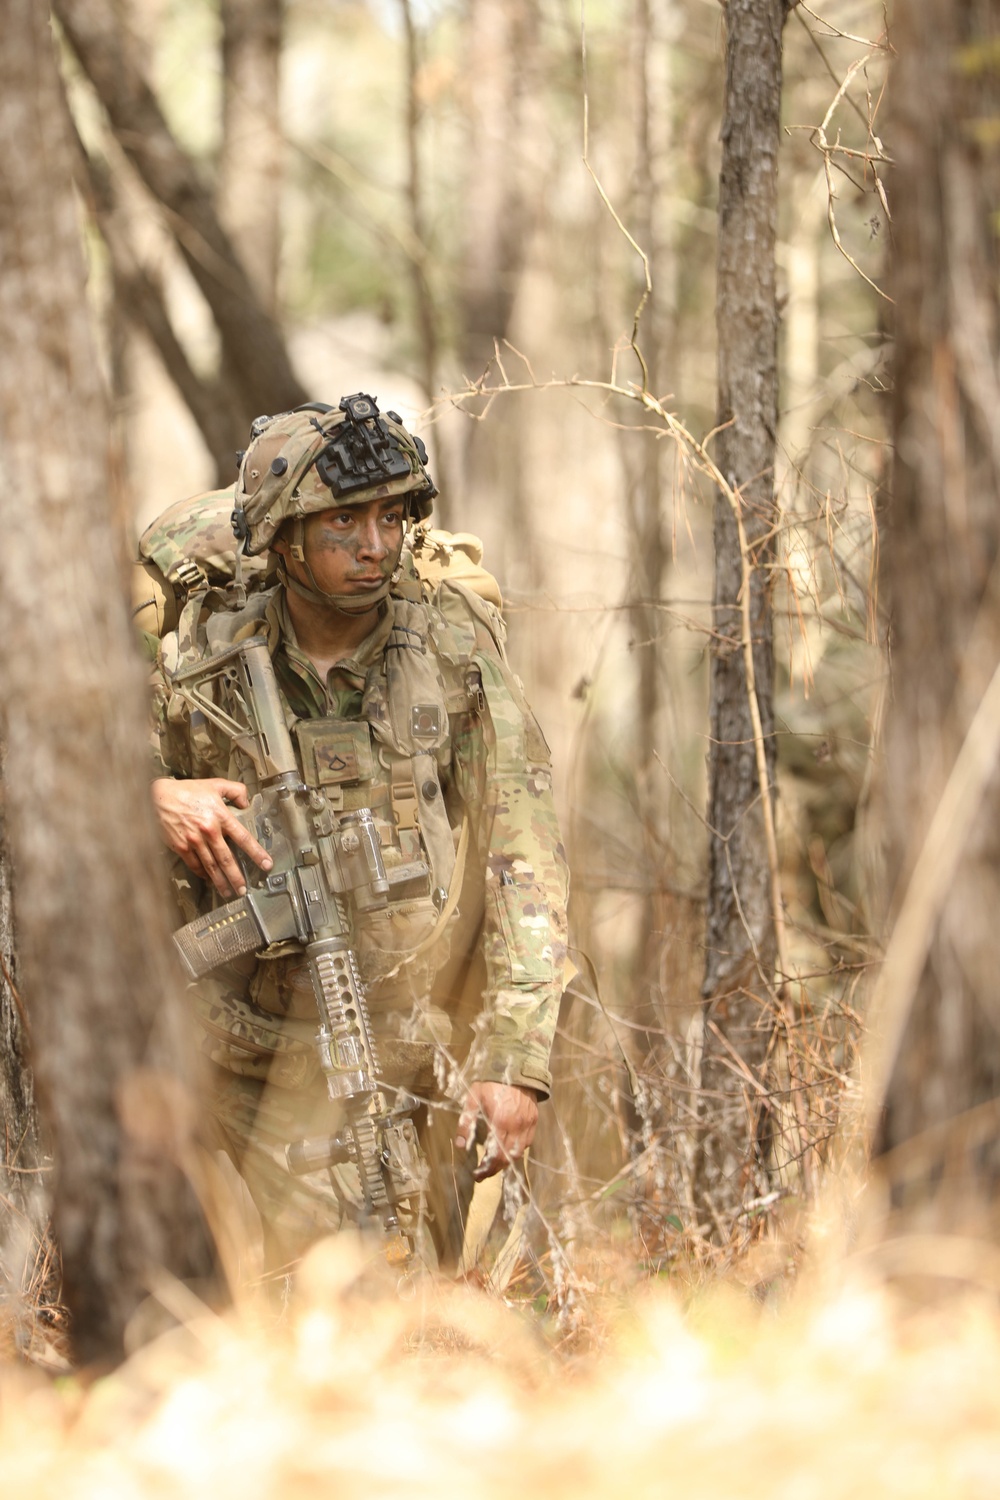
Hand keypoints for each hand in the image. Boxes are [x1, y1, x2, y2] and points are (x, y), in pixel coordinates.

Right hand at [151, 777, 271, 898]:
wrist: (158, 796)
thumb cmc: (187, 791)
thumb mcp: (215, 784)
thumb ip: (235, 791)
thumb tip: (247, 802)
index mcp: (220, 816)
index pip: (243, 838)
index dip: (256, 853)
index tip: (266, 864)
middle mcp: (209, 831)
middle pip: (227, 859)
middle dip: (237, 877)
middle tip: (244, 889)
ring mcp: (194, 841)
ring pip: (211, 866)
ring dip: (221, 881)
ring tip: (228, 891)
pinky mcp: (181, 846)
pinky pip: (195, 864)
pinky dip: (202, 873)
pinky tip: (209, 879)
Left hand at [455, 1081, 538, 1181]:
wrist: (515, 1065)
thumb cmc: (491, 1082)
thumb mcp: (473, 1098)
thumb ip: (466, 1122)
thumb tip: (460, 1144)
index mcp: (500, 1121)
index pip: (494, 1155)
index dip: (485, 1169)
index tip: (476, 1174)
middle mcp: (516, 1126)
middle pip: (507, 1158)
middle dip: (494, 1169)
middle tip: (482, 1174)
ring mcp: (527, 1124)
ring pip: (519, 1153)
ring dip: (506, 1161)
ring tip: (493, 1163)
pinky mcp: (534, 1120)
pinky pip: (527, 1142)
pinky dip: (517, 1149)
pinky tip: (507, 1149)